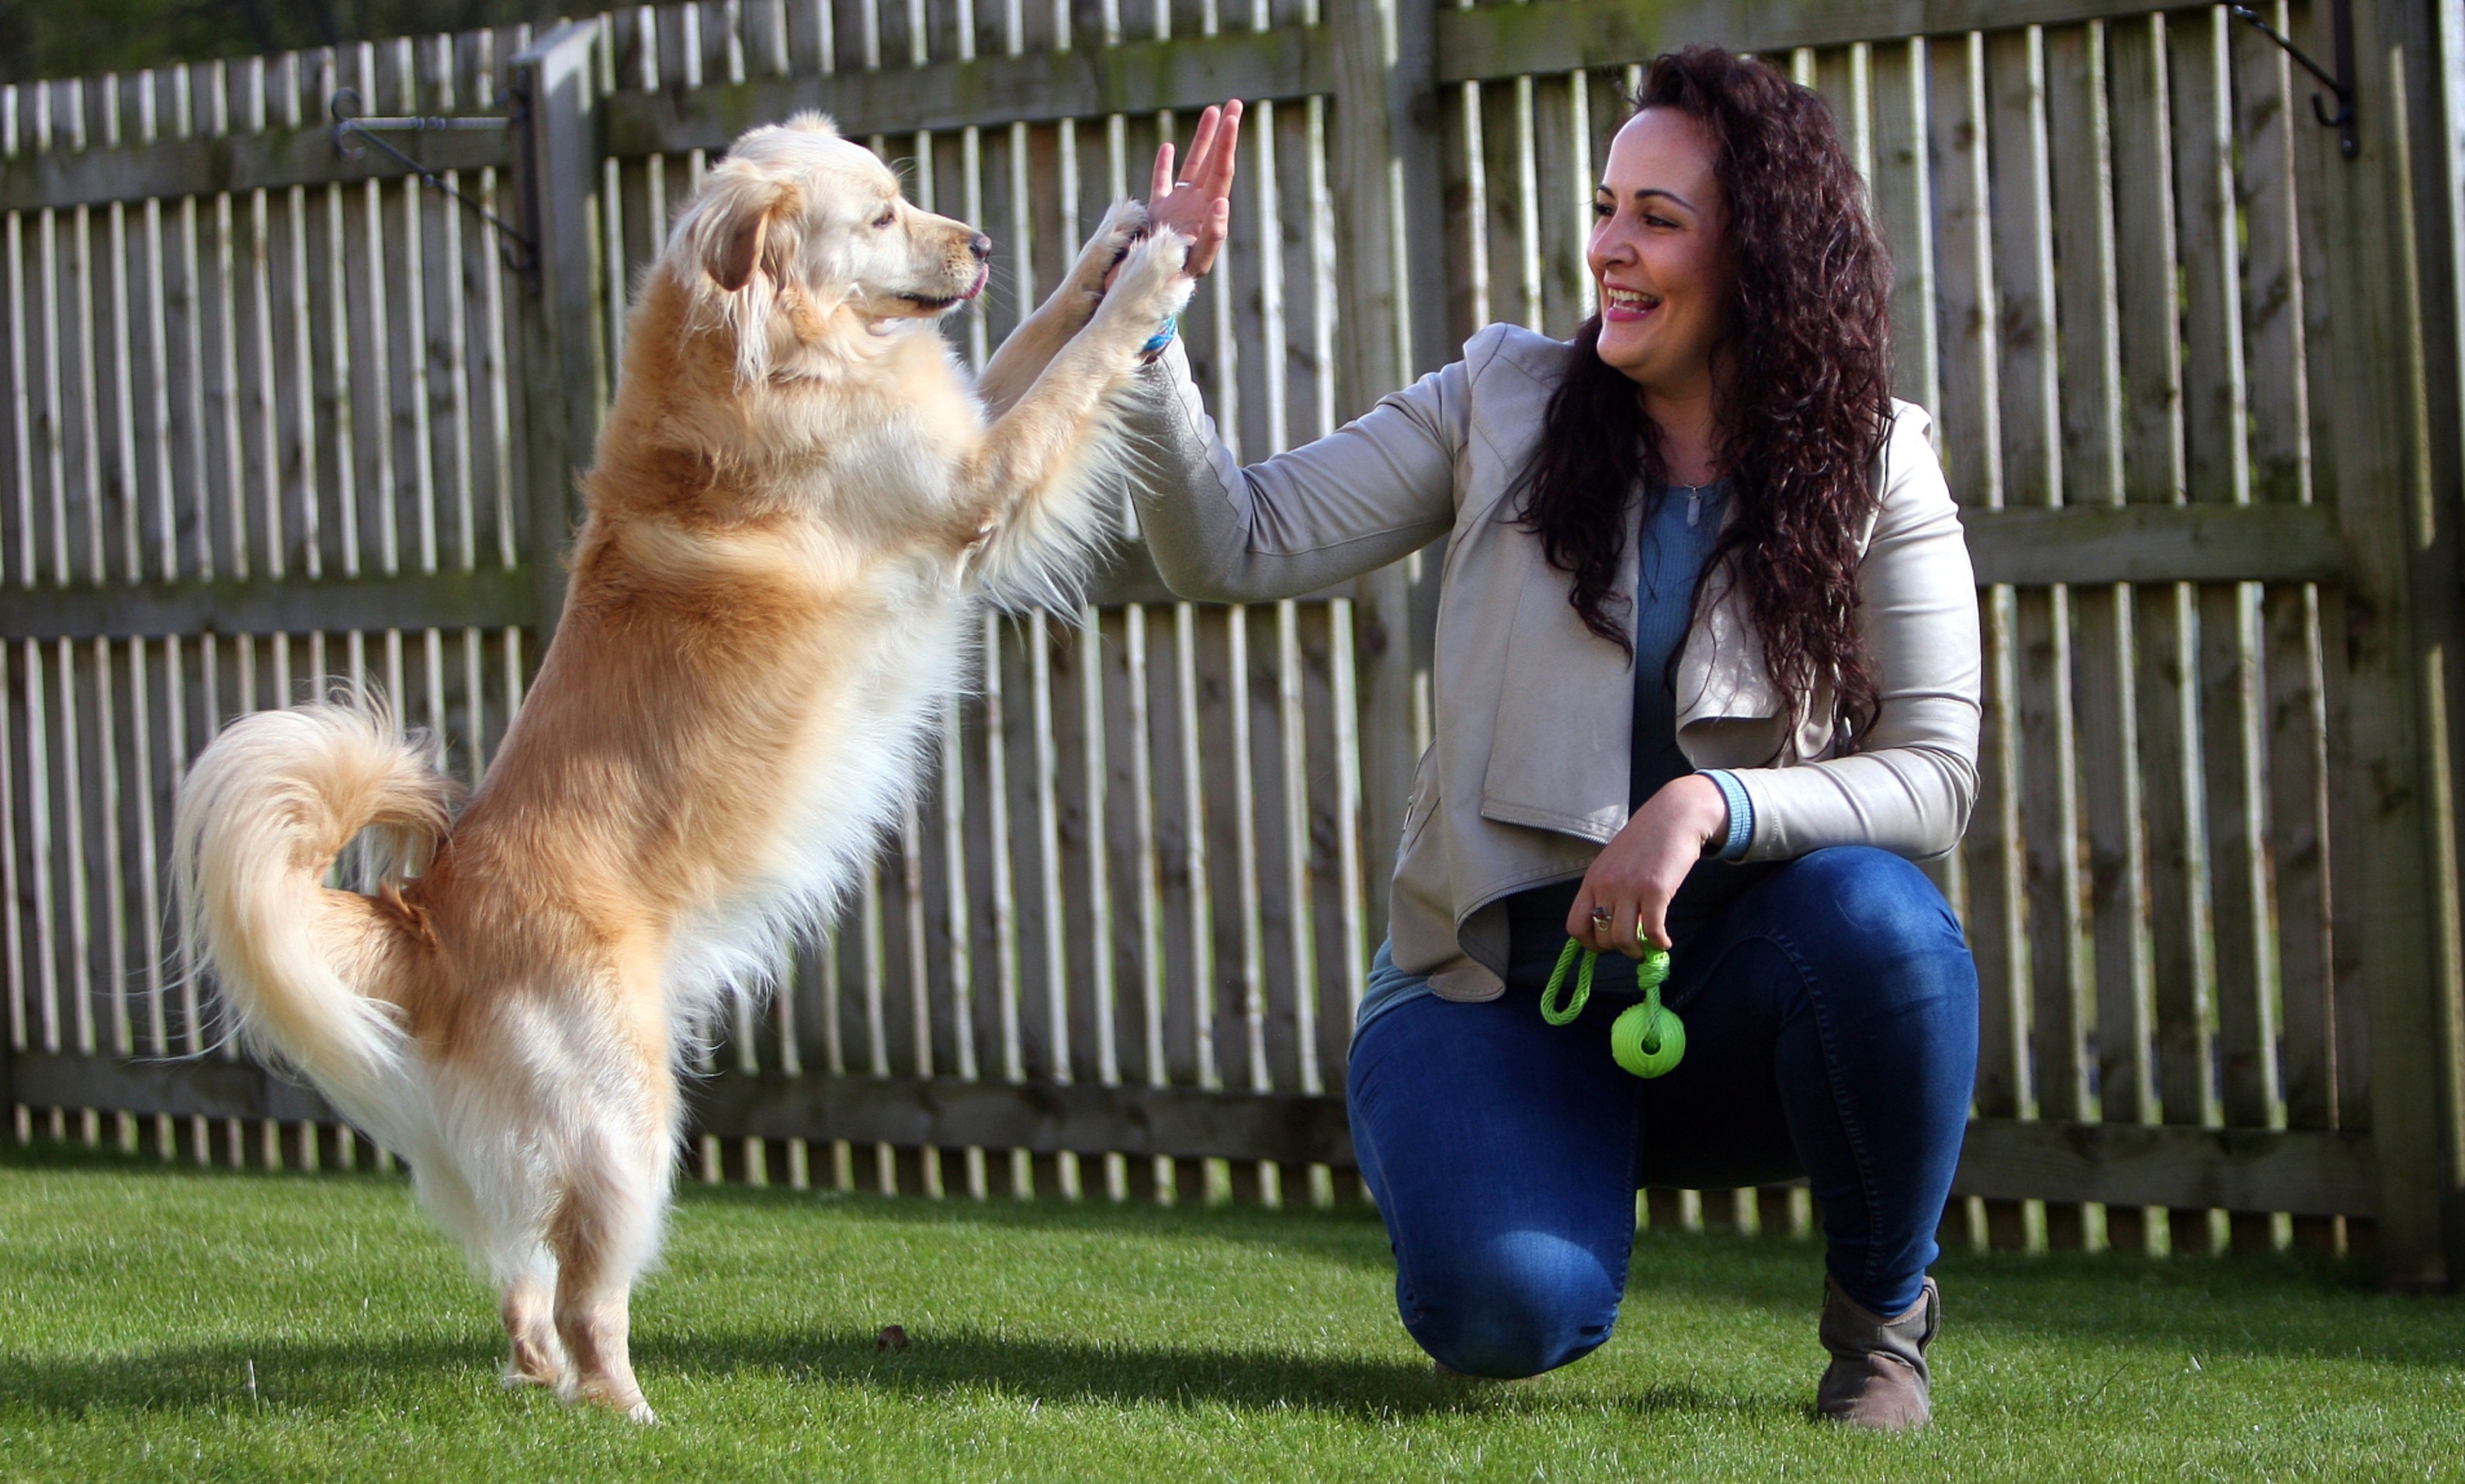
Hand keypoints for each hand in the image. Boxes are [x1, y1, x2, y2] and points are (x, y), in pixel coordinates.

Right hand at [1108, 101, 1242, 288]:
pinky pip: (1163, 185)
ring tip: (1214, 111)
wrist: (1143, 294)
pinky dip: (1166, 166)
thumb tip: (1222, 206)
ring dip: (1203, 141)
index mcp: (1208, 216)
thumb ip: (1210, 237)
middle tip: (1235, 104)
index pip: (1221, 175)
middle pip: (1214, 165)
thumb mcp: (1194, 261)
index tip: (1232, 123)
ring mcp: (1178, 210)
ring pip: (1192, 168)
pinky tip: (1169, 146)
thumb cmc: (1173, 282)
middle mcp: (1197, 209)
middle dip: (1225, 135)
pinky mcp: (1158, 216)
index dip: (1226, 148)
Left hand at [1567, 775, 1729, 955]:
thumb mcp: (1614, 864)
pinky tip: (1665, 942)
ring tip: (1647, 946)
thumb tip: (1609, 925)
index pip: (1575, 925)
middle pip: (1601, 937)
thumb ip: (1608, 890)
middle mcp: (1606, 885)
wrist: (1673, 816)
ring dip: (1636, 951)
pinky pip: (1652, 930)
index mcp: (1592, 880)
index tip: (1607, 943)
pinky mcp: (1655, 889)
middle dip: (1617, 948)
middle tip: (1633, 943)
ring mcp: (1630, 887)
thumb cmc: (1645, 841)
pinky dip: (1659, 943)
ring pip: (1623, 939)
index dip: (1590, 943)